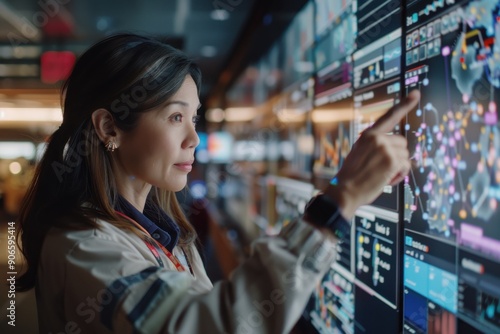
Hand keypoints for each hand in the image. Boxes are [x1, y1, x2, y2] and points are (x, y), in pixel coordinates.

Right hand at [324, 90, 419, 218]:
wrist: (344, 190)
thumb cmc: (351, 176)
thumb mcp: (359, 153)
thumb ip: (375, 146)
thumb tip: (395, 148)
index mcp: (368, 135)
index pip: (389, 116)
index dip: (404, 104)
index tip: (415, 94)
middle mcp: (377, 138)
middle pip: (402, 143)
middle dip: (397, 156)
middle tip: (383, 168)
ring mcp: (385, 148)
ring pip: (405, 155)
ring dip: (398, 167)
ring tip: (382, 175)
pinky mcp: (392, 160)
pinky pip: (406, 166)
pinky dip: (399, 175)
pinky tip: (386, 179)